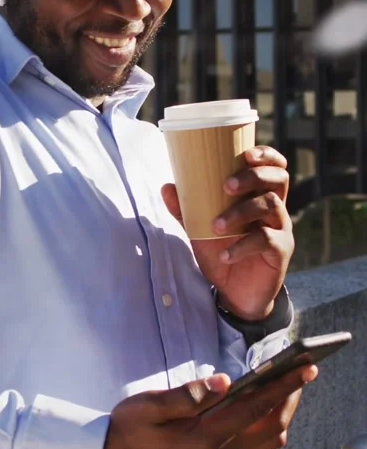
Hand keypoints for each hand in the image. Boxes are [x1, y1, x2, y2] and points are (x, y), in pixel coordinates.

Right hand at [99, 365, 316, 448]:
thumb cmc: (131, 425)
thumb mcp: (150, 405)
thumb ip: (187, 395)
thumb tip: (225, 381)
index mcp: (204, 437)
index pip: (254, 409)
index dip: (283, 387)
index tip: (305, 368)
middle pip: (271, 426)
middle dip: (291, 397)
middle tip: (303, 368)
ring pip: (268, 436)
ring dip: (283, 409)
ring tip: (289, 380)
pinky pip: (256, 441)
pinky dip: (269, 418)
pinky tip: (265, 398)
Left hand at [162, 145, 293, 320]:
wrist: (235, 294)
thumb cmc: (223, 252)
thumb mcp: (201, 230)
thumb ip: (187, 210)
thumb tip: (167, 186)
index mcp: (259, 196)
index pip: (274, 167)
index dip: (266, 156)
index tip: (247, 154)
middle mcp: (275, 209)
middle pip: (277, 179)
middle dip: (252, 176)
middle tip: (226, 186)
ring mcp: (281, 229)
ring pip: (271, 205)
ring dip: (240, 212)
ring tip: (216, 226)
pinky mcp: (281, 252)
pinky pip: (267, 240)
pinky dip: (243, 245)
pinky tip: (225, 255)